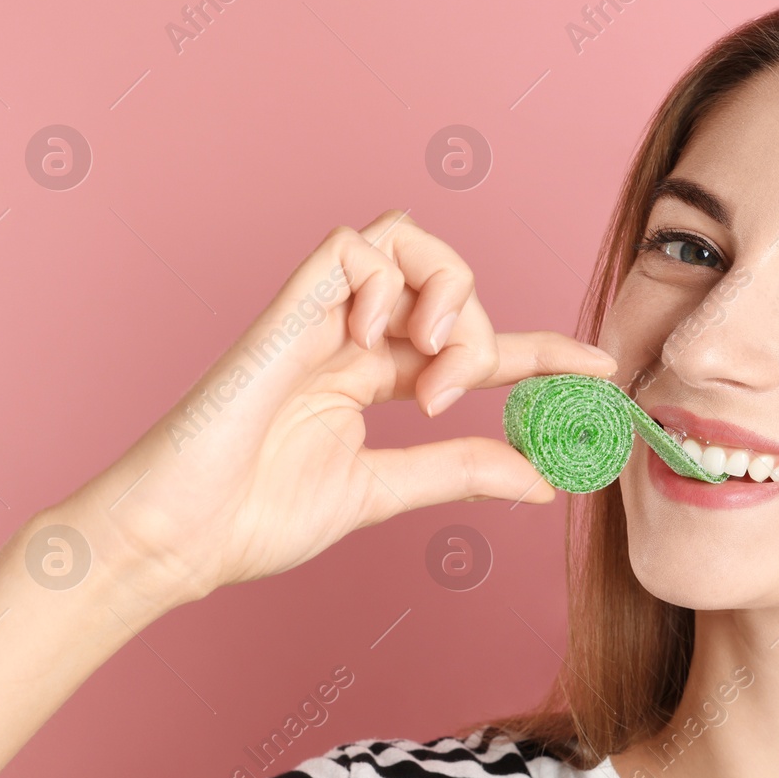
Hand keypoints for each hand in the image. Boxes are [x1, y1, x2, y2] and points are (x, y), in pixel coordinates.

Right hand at [54, 209, 614, 610]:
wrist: (177, 538)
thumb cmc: (256, 516)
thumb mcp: (384, 490)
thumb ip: (459, 470)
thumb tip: (542, 478)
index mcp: (372, 376)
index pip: (475, 344)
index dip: (542, 350)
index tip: (601, 371)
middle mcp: (350, 337)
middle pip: (448, 277)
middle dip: (481, 329)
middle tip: (458, 389)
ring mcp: (317, 318)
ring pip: (406, 238)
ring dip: (445, 291)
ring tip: (431, 359)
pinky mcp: (285, 311)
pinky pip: (348, 248)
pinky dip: (383, 282)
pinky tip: (374, 340)